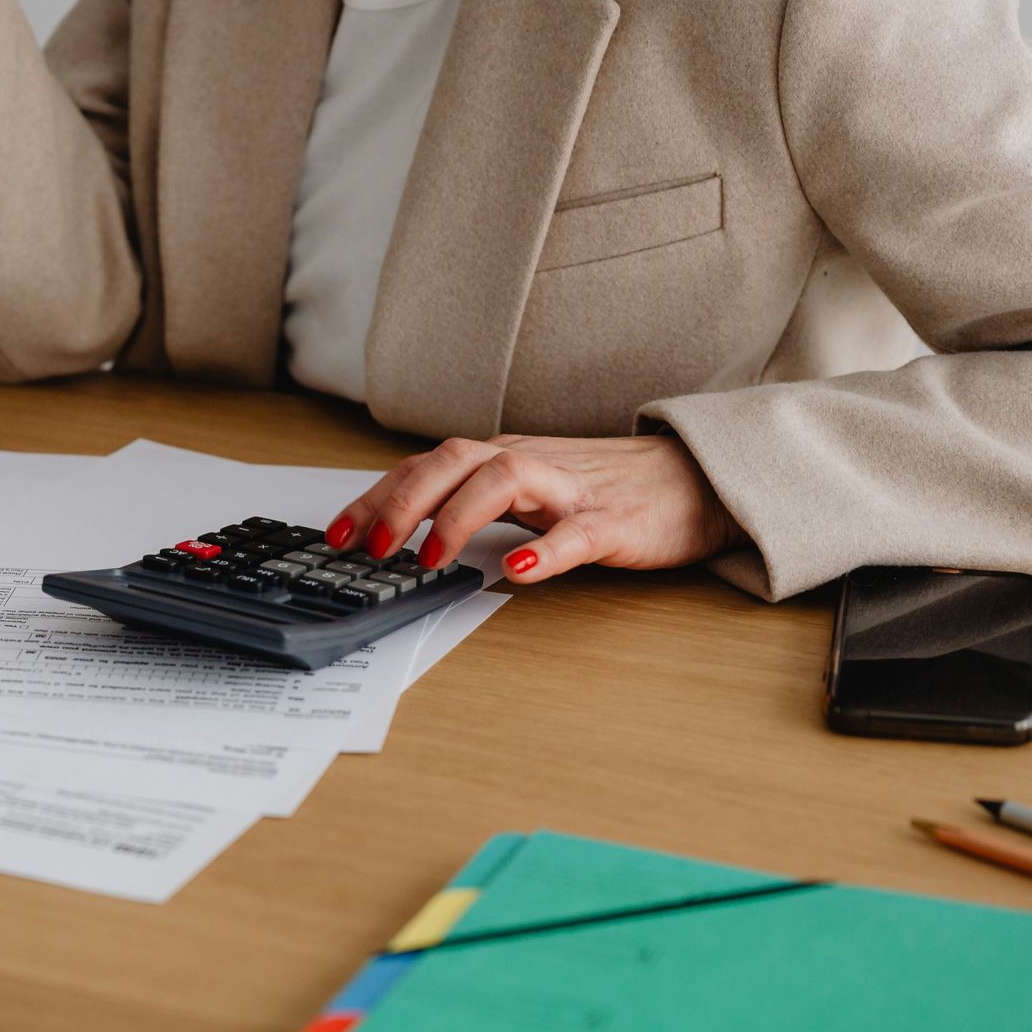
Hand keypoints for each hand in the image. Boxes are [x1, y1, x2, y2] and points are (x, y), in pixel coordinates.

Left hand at [325, 435, 743, 583]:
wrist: (694, 481)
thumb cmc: (604, 489)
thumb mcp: (527, 492)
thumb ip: (473, 503)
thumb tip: (406, 530)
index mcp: (503, 458)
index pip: (425, 466)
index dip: (376, 496)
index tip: (336, 533)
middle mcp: (530, 464)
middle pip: (455, 460)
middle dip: (404, 500)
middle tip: (370, 547)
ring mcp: (572, 490)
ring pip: (506, 479)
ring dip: (458, 517)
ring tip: (428, 558)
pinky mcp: (615, 521)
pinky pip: (577, 533)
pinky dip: (545, 551)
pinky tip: (519, 572)